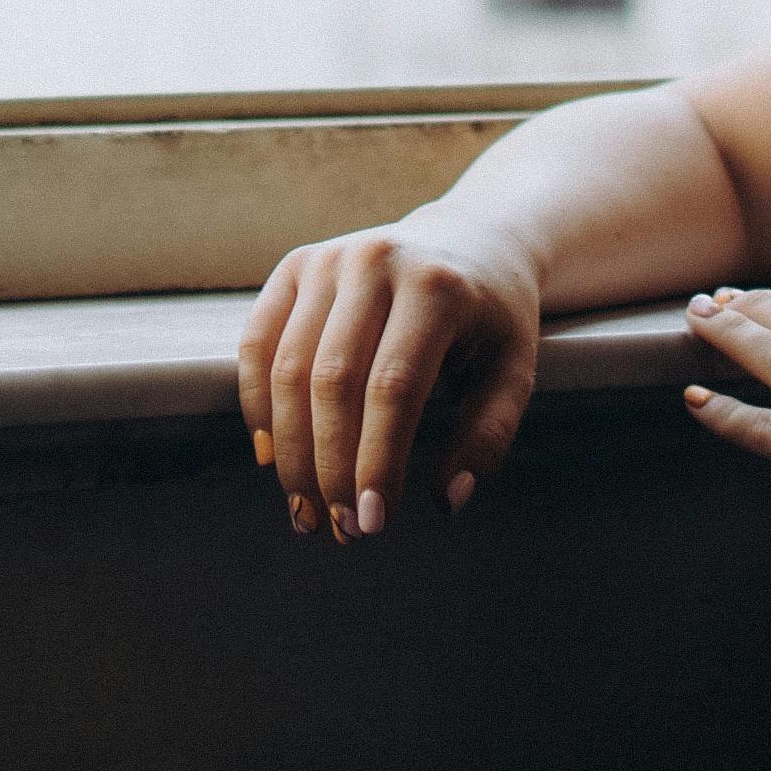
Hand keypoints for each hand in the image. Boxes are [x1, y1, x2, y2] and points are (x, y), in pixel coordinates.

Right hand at [235, 215, 544, 542]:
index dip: (376, 460)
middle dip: (331, 467)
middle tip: (341, 530)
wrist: (469, 239)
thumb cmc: (492, 319)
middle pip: (333, 381)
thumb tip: (446, 500)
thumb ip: (486, 436)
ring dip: (291, 451)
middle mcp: (376, 261)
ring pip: (288, 367)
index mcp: (437, 286)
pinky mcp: (295, 265)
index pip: (394, 386)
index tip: (374, 523)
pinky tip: (272, 457)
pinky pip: (257, 342)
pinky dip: (257, 405)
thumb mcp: (513, 371)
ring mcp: (328, 258)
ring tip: (305, 511)